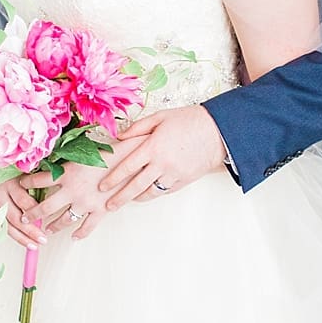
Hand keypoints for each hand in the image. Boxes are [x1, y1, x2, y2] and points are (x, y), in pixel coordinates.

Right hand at [0, 174, 45, 249]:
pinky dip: (13, 236)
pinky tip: (24, 242)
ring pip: (6, 225)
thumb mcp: (27, 175)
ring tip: (34, 246)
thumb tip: (49, 208)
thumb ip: (36, 188)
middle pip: (14, 216)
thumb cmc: (17, 171)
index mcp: (10, 182)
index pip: (23, 201)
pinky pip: (1, 227)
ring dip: (21, 237)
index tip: (47, 221)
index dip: (35, 212)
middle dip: (29, 230)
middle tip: (43, 239)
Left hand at [16, 160, 112, 244]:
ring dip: (53, 225)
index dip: (26, 182)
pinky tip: (74, 237)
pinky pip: (87, 227)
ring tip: (47, 229)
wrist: (132, 160)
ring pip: (63, 220)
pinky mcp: (100, 210)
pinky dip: (80, 233)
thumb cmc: (111, 152)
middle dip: (32, 214)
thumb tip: (59, 161)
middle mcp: (72, 190)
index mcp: (66, 173)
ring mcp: (85, 203)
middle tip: (25, 217)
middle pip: (45, 207)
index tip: (21, 184)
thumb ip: (70, 161)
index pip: (38, 180)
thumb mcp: (85, 152)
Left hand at [97, 106, 226, 209]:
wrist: (218, 131)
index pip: (127, 167)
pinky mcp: (185, 179)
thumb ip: (138, 127)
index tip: (103, 186)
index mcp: (153, 147)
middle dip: (120, 197)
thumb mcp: (160, 117)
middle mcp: (162, 163)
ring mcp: (174, 173)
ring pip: (151, 192)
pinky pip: (166, 191)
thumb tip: (119, 136)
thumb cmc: (190, 120)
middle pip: (135, 185)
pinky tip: (148, 194)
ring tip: (128, 200)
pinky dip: (155, 193)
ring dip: (137, 197)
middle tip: (109, 205)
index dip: (112, 178)